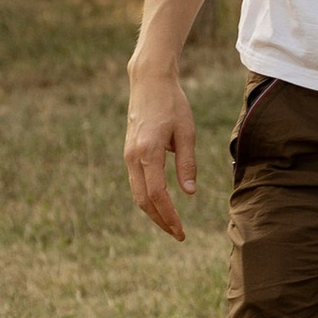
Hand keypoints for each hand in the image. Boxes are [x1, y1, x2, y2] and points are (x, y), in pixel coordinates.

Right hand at [125, 60, 196, 242]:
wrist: (149, 82)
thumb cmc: (173, 104)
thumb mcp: (187, 132)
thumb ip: (187, 163)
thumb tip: (189, 193)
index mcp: (148, 152)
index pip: (157, 194)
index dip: (169, 215)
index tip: (182, 230)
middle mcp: (133, 157)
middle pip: (143, 200)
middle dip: (160, 220)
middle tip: (178, 234)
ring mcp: (128, 155)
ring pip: (137, 193)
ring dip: (153, 212)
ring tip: (171, 224)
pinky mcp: (129, 153)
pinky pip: (136, 182)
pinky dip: (148, 198)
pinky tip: (162, 205)